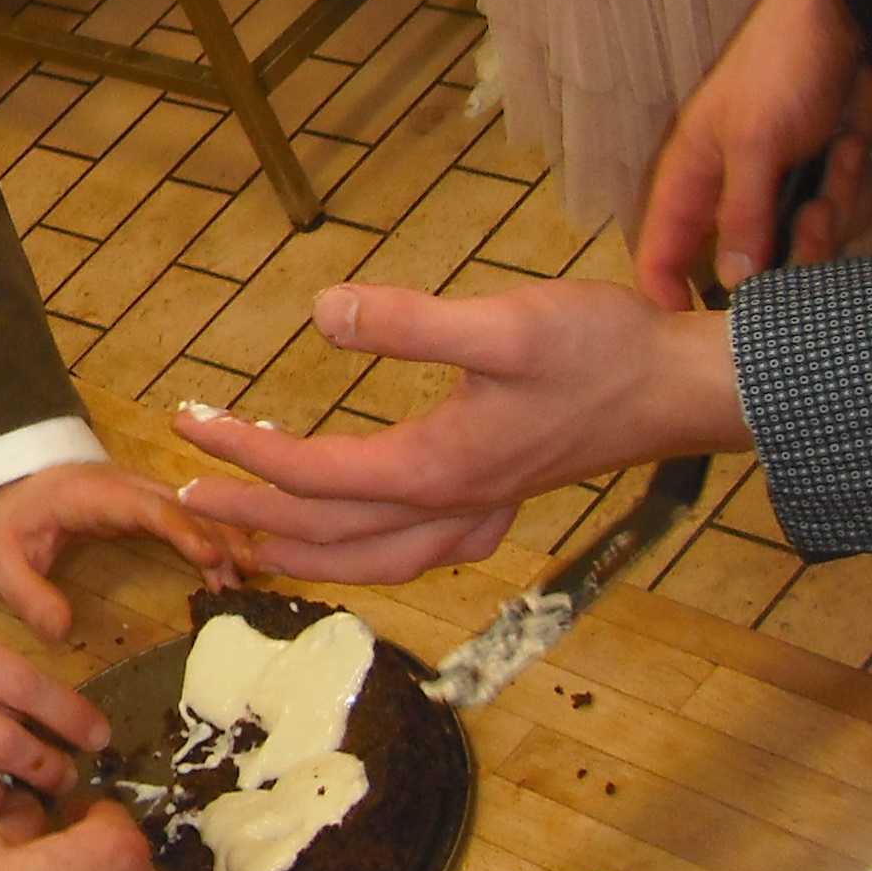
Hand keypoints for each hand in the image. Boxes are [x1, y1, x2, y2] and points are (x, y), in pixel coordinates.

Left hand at [0, 460, 251, 641]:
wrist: (19, 482)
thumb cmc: (15, 519)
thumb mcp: (1, 556)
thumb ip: (26, 593)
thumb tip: (60, 634)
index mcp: (94, 495)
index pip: (146, 507)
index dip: (181, 528)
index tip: (211, 556)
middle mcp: (129, 489)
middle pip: (185, 508)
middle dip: (219, 538)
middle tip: (249, 578)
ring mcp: (145, 496)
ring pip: (195, 513)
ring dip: (224, 542)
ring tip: (251, 582)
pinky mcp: (153, 509)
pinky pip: (193, 522)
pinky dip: (217, 543)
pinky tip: (234, 575)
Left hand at [168, 280, 749, 580]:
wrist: (686, 385)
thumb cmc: (602, 349)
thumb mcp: (503, 322)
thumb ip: (410, 322)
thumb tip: (324, 313)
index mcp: (437, 468)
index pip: (313, 475)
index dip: (243, 453)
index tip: (187, 424)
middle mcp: (452, 504)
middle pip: (328, 531)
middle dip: (251, 516)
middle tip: (185, 494)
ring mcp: (481, 511)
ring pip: (372, 557)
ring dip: (305, 552)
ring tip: (248, 542)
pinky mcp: (503, 500)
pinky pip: (415, 549)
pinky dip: (367, 552)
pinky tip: (358, 536)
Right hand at [637, 0, 871, 301]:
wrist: (844, 25)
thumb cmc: (780, 68)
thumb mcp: (754, 144)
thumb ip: (740, 215)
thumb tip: (731, 282)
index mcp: (690, 177)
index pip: (660, 248)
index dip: (667, 291)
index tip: (691, 329)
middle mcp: (730, 190)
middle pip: (750, 260)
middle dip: (793, 249)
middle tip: (814, 220)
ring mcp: (778, 187)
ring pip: (803, 244)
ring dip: (832, 211)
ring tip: (836, 161)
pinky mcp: (820, 180)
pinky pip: (838, 217)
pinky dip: (852, 189)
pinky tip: (849, 148)